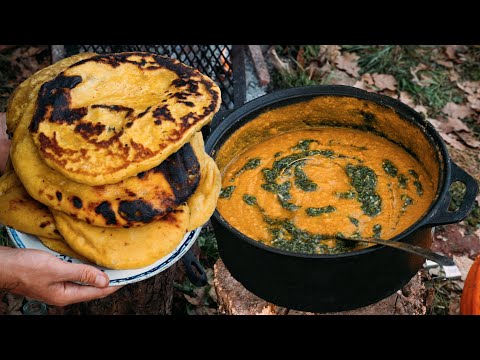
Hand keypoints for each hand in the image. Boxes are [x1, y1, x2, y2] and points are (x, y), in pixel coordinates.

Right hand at [0, 247, 120, 306]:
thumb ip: (82, 273)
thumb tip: (105, 281)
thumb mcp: (57, 269)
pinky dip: (85, 269)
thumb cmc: (25, 268)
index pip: (98, 292)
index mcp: (67, 295)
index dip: (115, 284)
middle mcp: (64, 294)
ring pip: (84, 281)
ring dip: (97, 273)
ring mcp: (58, 287)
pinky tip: (90, 261)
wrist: (3, 266)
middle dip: (109, 279)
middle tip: (124, 268)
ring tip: (112, 264)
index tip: (130, 276)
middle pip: (93, 288)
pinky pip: (75, 275)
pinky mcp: (53, 278)